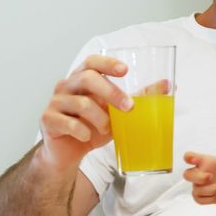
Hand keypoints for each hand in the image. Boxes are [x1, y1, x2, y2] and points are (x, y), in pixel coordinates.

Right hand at [38, 55, 132, 169]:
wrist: (67, 153)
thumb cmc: (92, 126)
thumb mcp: (117, 111)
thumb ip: (139, 96)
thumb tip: (168, 84)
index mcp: (82, 78)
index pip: (92, 62)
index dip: (108, 63)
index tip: (125, 71)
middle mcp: (66, 86)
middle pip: (88, 79)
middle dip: (112, 92)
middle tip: (129, 107)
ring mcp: (55, 102)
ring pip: (81, 103)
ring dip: (100, 118)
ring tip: (107, 129)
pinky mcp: (47, 120)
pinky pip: (67, 122)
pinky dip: (82, 131)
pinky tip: (87, 137)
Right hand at [183, 131, 215, 208]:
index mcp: (204, 162)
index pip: (189, 156)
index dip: (189, 158)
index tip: (196, 160)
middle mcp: (199, 172)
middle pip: (186, 174)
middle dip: (198, 177)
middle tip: (210, 177)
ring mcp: (198, 185)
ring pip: (194, 188)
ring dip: (207, 190)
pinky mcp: (200, 196)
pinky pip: (198, 198)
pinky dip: (208, 199)